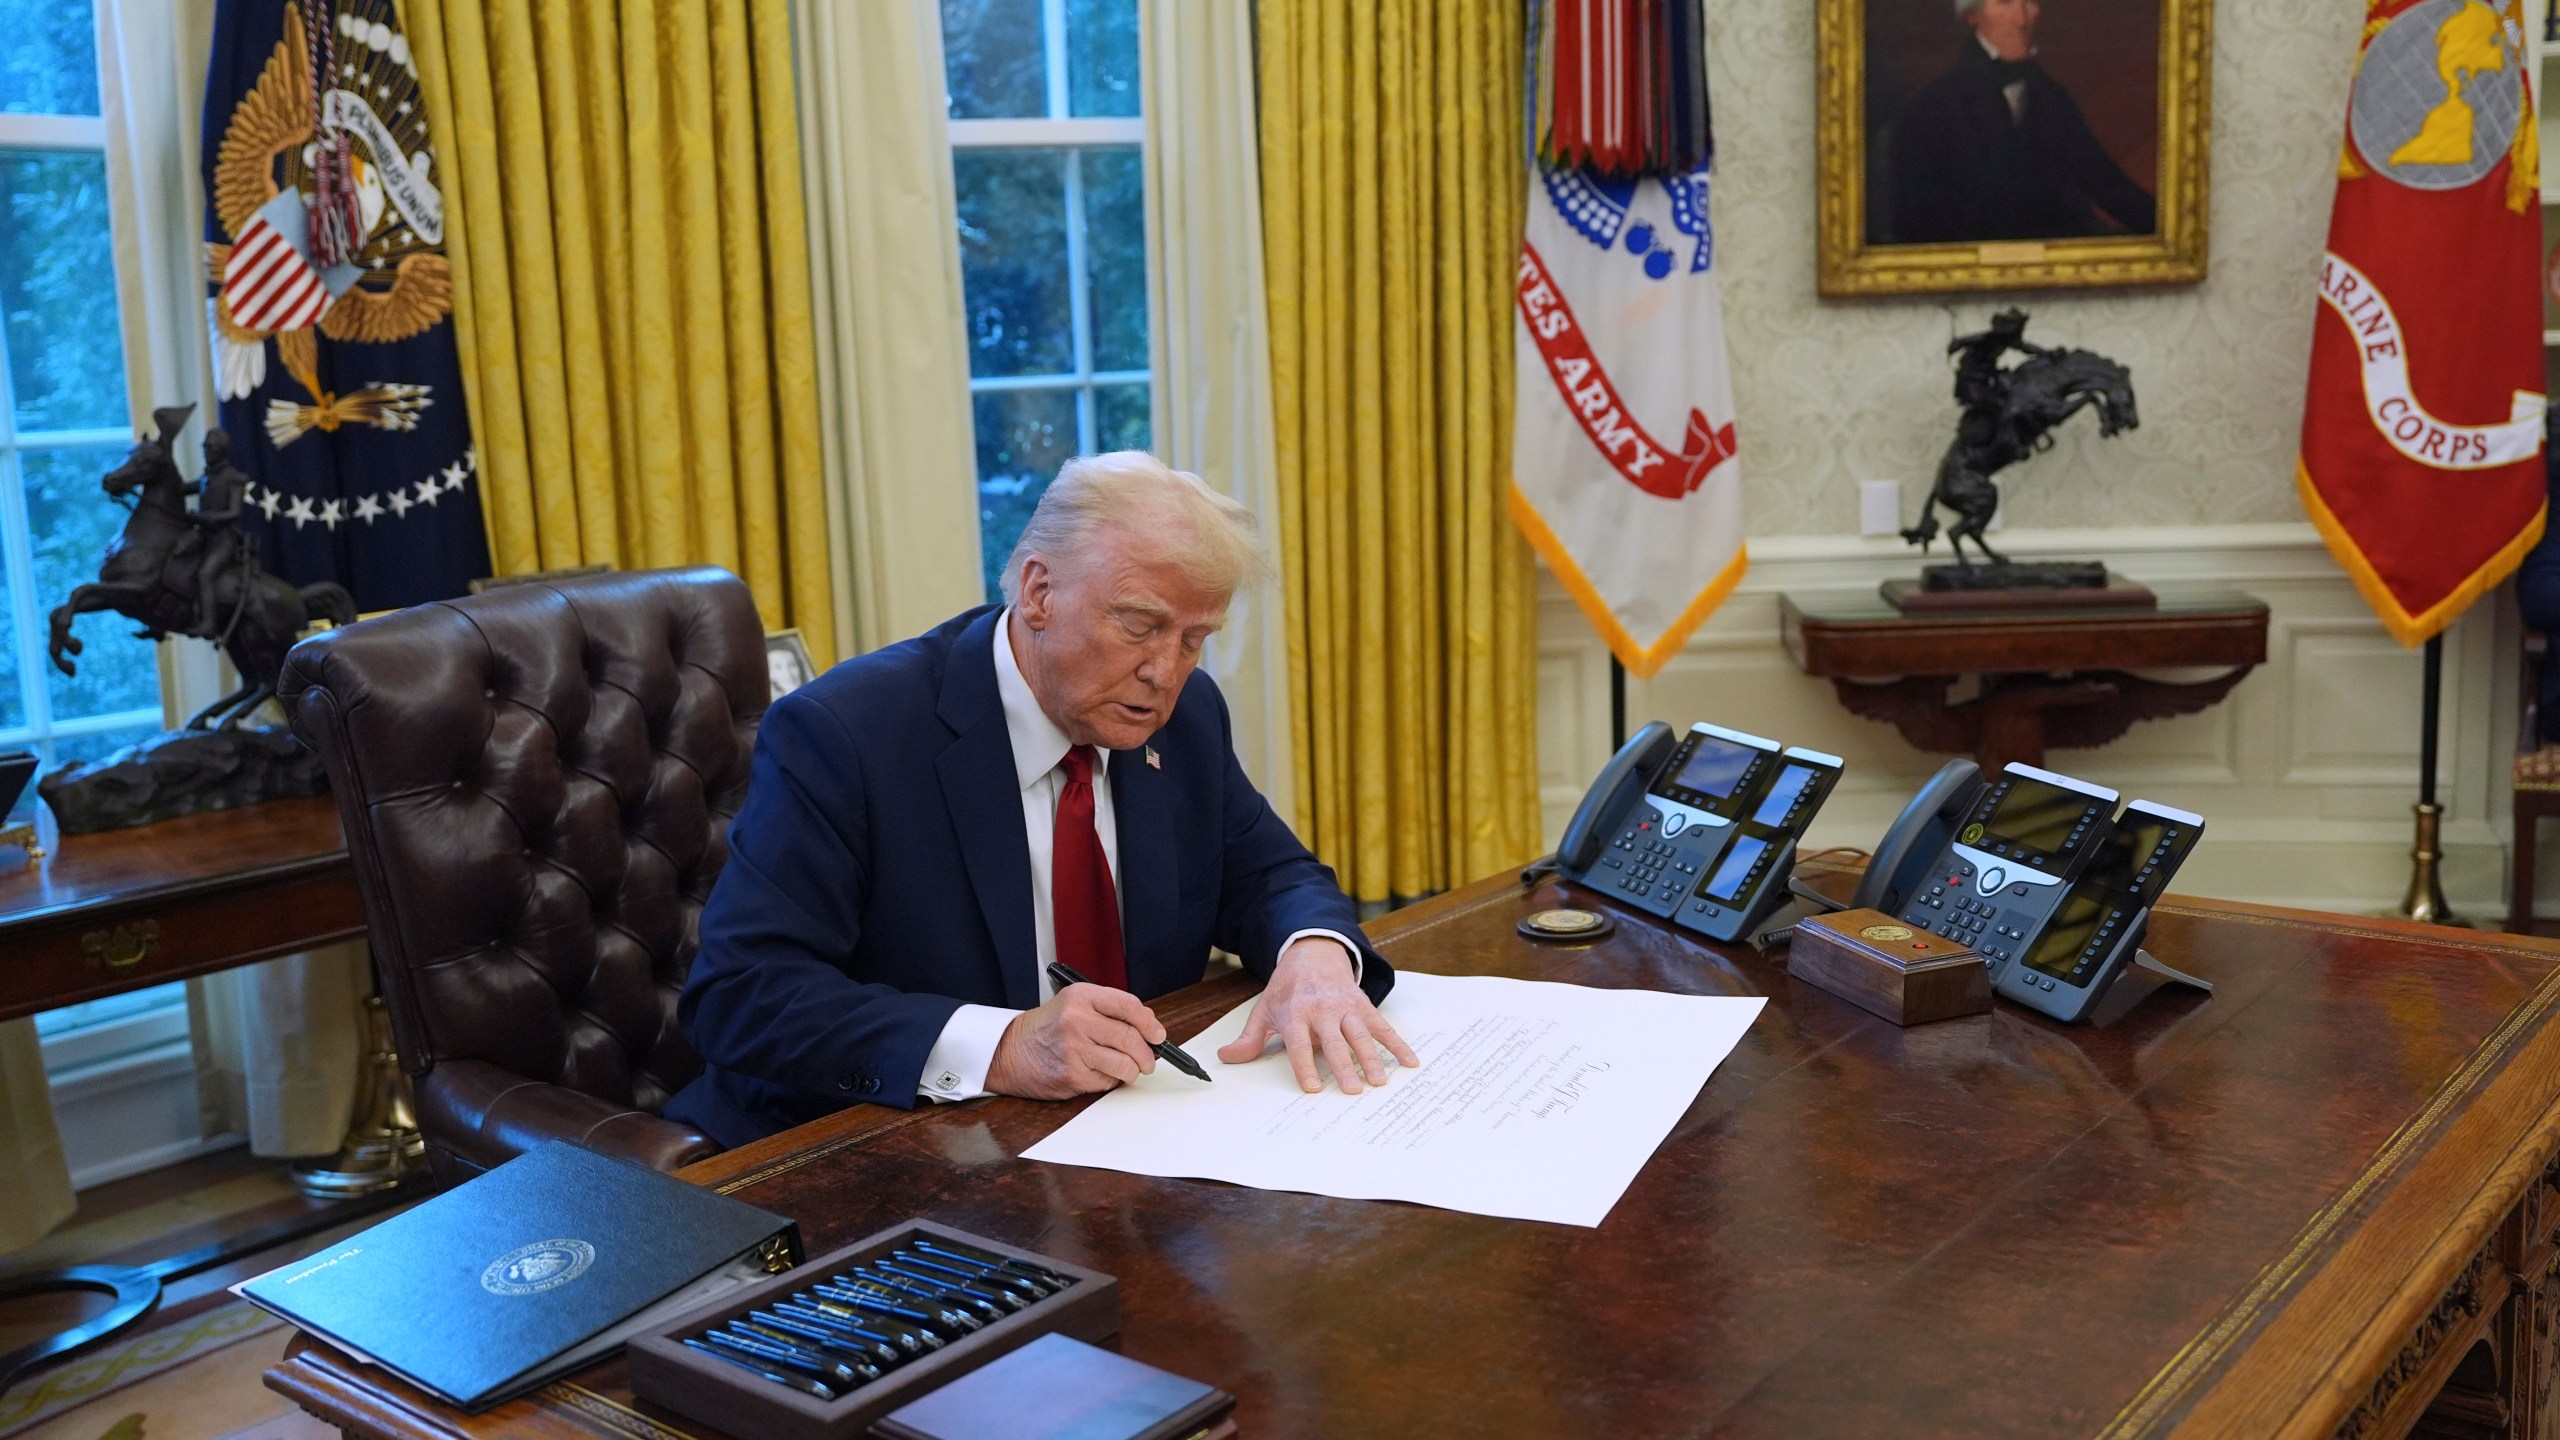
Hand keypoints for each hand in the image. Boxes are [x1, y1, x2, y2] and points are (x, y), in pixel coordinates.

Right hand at [985, 984, 1168, 1099]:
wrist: (1009, 1051)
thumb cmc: (1047, 1028)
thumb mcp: (1074, 1004)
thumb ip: (1109, 1010)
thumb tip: (1148, 1026)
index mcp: (1081, 997)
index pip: (1128, 1006)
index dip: (1150, 1022)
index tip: (1158, 1034)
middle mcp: (1077, 1021)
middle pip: (1130, 1038)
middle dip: (1147, 1054)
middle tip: (1149, 1060)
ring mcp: (1073, 1050)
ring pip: (1124, 1064)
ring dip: (1133, 1071)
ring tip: (1129, 1070)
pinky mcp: (1071, 1075)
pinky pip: (1107, 1082)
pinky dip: (1111, 1081)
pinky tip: (1101, 1074)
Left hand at [1217, 938, 1419, 1093]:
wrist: (1312, 952)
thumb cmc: (1287, 988)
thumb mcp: (1264, 1009)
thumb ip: (1250, 1038)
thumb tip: (1226, 1058)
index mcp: (1295, 1013)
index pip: (1299, 1043)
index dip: (1305, 1065)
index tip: (1312, 1087)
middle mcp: (1322, 1010)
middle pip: (1334, 1042)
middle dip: (1344, 1066)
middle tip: (1352, 1090)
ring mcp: (1345, 1006)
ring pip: (1360, 1034)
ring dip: (1371, 1058)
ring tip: (1378, 1082)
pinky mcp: (1363, 1005)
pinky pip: (1382, 1026)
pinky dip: (1397, 1043)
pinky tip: (1409, 1061)